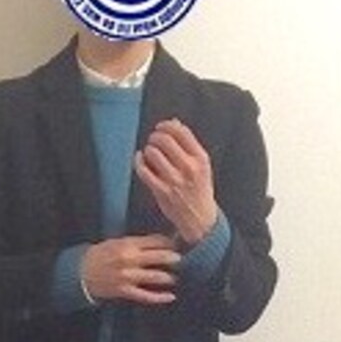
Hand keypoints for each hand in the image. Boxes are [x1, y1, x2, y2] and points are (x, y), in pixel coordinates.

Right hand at [81, 233, 179, 304]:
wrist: (81, 273)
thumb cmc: (101, 255)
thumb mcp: (117, 243)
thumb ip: (137, 243)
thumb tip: (160, 243)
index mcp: (127, 244)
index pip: (155, 241)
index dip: (170, 243)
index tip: (178, 245)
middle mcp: (129, 259)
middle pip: (159, 257)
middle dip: (174, 258)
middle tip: (184, 260)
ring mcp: (127, 276)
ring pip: (155, 276)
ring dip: (170, 277)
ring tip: (177, 277)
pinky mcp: (124, 291)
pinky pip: (146, 296)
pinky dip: (159, 297)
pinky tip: (170, 297)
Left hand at [134, 119, 217, 246]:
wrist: (200, 218)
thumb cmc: (199, 189)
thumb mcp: (202, 165)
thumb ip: (189, 144)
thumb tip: (174, 122)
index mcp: (200, 158)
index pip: (181, 132)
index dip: (166, 125)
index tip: (160, 127)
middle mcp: (188, 168)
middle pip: (164, 140)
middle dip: (155, 137)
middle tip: (153, 140)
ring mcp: (174, 181)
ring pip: (153, 153)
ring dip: (148, 149)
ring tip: (149, 153)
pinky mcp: (162, 192)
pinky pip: (144, 171)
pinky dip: (138, 162)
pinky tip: (140, 159)